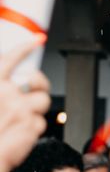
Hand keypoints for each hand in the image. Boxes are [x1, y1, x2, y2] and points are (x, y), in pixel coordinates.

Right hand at [0, 38, 49, 171]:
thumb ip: (1, 84)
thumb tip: (9, 80)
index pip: (10, 58)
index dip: (26, 47)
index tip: (37, 40)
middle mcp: (6, 93)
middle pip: (37, 79)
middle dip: (39, 82)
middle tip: (34, 87)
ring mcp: (22, 110)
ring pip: (43, 101)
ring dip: (35, 108)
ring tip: (21, 117)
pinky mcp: (33, 126)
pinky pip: (41, 122)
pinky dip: (33, 127)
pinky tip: (19, 132)